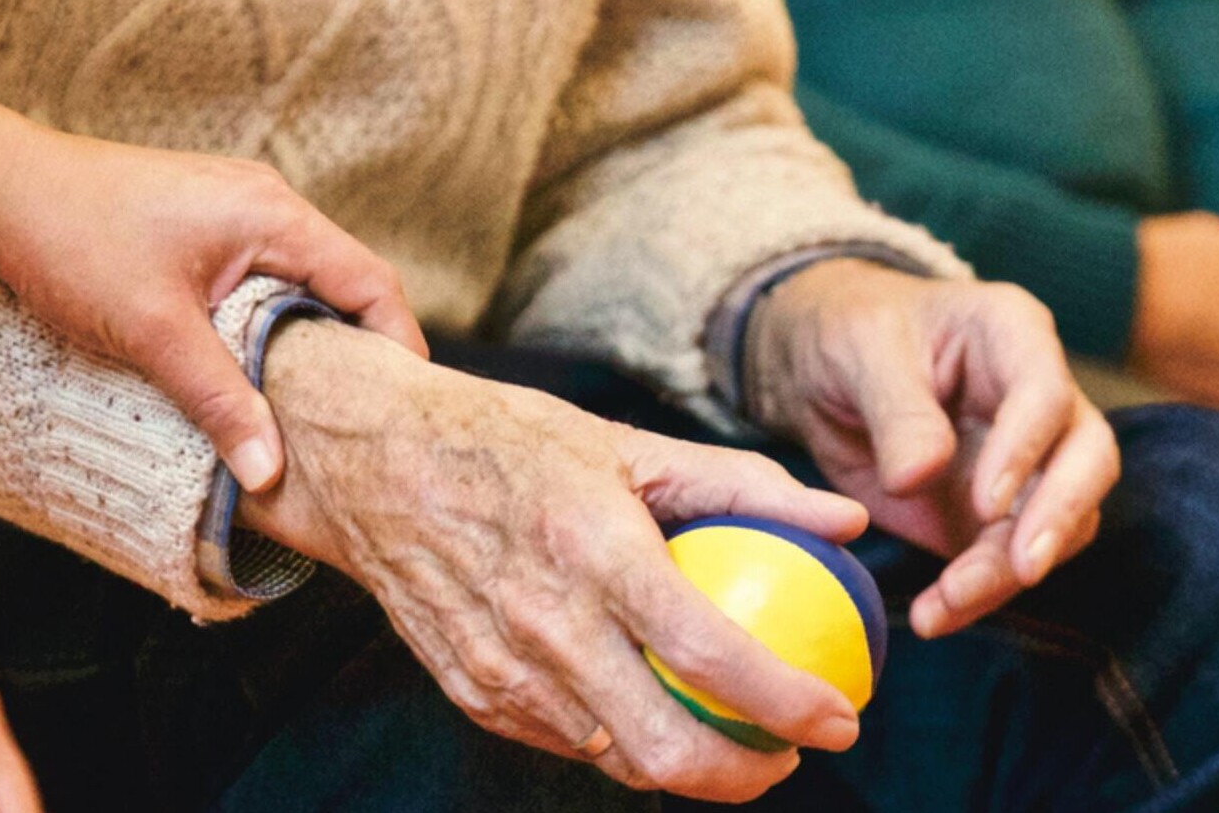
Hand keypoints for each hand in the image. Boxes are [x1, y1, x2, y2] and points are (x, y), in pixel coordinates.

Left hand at [0, 129, 426, 492]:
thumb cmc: (72, 241)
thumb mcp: (153, 333)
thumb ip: (220, 401)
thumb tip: (271, 474)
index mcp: (274, 216)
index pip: (372, 283)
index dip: (398, 349)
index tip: (402, 413)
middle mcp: (266, 205)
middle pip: (343, 286)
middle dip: (356, 355)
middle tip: (361, 428)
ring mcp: (232, 211)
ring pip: (298, 286)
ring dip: (306, 344)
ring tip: (309, 414)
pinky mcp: (201, 226)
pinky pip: (260, 281)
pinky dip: (266, 327)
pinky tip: (249, 374)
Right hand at [239, 320, 866, 801]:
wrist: (372, 463)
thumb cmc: (508, 442)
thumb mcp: (627, 442)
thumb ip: (744, 485)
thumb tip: (846, 520)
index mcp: (595, 551)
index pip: (711, 654)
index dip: (789, 703)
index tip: (841, 718)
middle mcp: (547, 624)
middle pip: (666, 748)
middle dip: (748, 776)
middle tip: (790, 752)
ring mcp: (503, 671)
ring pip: (618, 760)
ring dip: (689, 767)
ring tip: (732, 738)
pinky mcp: (474, 694)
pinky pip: (568, 743)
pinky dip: (621, 742)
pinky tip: (653, 713)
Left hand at [743, 260, 1117, 638]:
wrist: (821, 371)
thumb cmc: (849, 334)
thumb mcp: (859, 353)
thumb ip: (896, 411)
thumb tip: (921, 476)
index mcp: (1012, 334)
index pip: (1046, 392)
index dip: (1026, 449)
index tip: (986, 502)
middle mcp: (1040, 397)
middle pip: (1088, 460)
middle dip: (1058, 517)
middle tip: (1023, 568)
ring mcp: (1029, 460)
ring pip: (1058, 522)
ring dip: (1009, 571)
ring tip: (947, 603)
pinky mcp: (1000, 514)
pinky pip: (1009, 560)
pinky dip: (979, 594)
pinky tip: (935, 615)